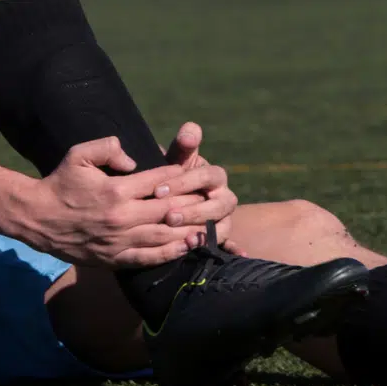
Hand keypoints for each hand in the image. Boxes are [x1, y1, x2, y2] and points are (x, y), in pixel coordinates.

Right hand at [19, 137, 227, 269]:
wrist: (37, 218)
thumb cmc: (60, 183)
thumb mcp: (78, 154)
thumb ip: (107, 148)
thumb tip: (133, 159)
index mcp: (116, 190)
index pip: (160, 182)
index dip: (182, 178)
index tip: (198, 175)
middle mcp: (121, 217)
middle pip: (169, 210)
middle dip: (194, 205)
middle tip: (214, 201)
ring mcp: (118, 240)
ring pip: (164, 236)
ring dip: (189, 231)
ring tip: (210, 226)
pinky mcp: (114, 258)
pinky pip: (148, 258)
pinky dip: (170, 253)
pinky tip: (186, 247)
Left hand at [162, 122, 235, 246]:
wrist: (174, 196)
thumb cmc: (174, 175)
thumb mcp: (176, 159)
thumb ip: (183, 145)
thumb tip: (189, 131)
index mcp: (215, 175)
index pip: (207, 176)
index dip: (184, 182)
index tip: (158, 190)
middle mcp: (225, 197)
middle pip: (218, 205)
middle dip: (192, 210)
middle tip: (168, 216)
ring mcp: (224, 219)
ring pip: (221, 226)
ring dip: (202, 231)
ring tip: (180, 236)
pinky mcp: (220, 237)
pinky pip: (225, 244)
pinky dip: (227, 249)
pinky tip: (219, 254)